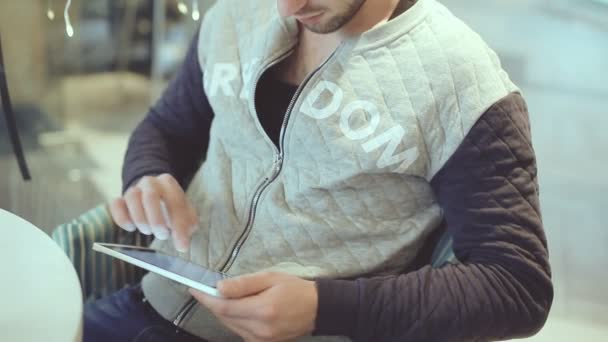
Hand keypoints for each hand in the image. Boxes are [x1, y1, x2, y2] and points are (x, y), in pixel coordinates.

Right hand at [109, 173, 198, 251]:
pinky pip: (116, 205)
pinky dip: (122, 219)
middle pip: (150, 197)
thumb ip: (187, 226)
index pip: (175, 202)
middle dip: (156, 221)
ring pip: (132, 199)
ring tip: (148, 231)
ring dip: (140, 220)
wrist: (153, 194)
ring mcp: (134, 189)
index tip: (181, 246)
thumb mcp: (185, 213)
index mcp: (169, 184)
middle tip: (162, 235)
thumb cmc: (170, 206)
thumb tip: (182, 245)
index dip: (179, 226)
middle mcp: (150, 183)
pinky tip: (131, 228)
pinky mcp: (121, 199)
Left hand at [190, 272, 317, 341]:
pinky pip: (239, 332)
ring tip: (224, 297)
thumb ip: (244, 283)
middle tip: (206, 289)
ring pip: (230, 326)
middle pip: (225, 317)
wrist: (317, 308)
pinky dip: (233, 320)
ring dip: (223, 312)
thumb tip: (219, 287)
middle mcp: (260, 329)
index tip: (194, 289)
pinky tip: (238, 309)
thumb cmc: (295, 288)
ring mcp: (261, 339)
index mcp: (263, 310)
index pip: (224, 307)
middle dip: (213, 303)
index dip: (206, 298)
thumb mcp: (271, 277)